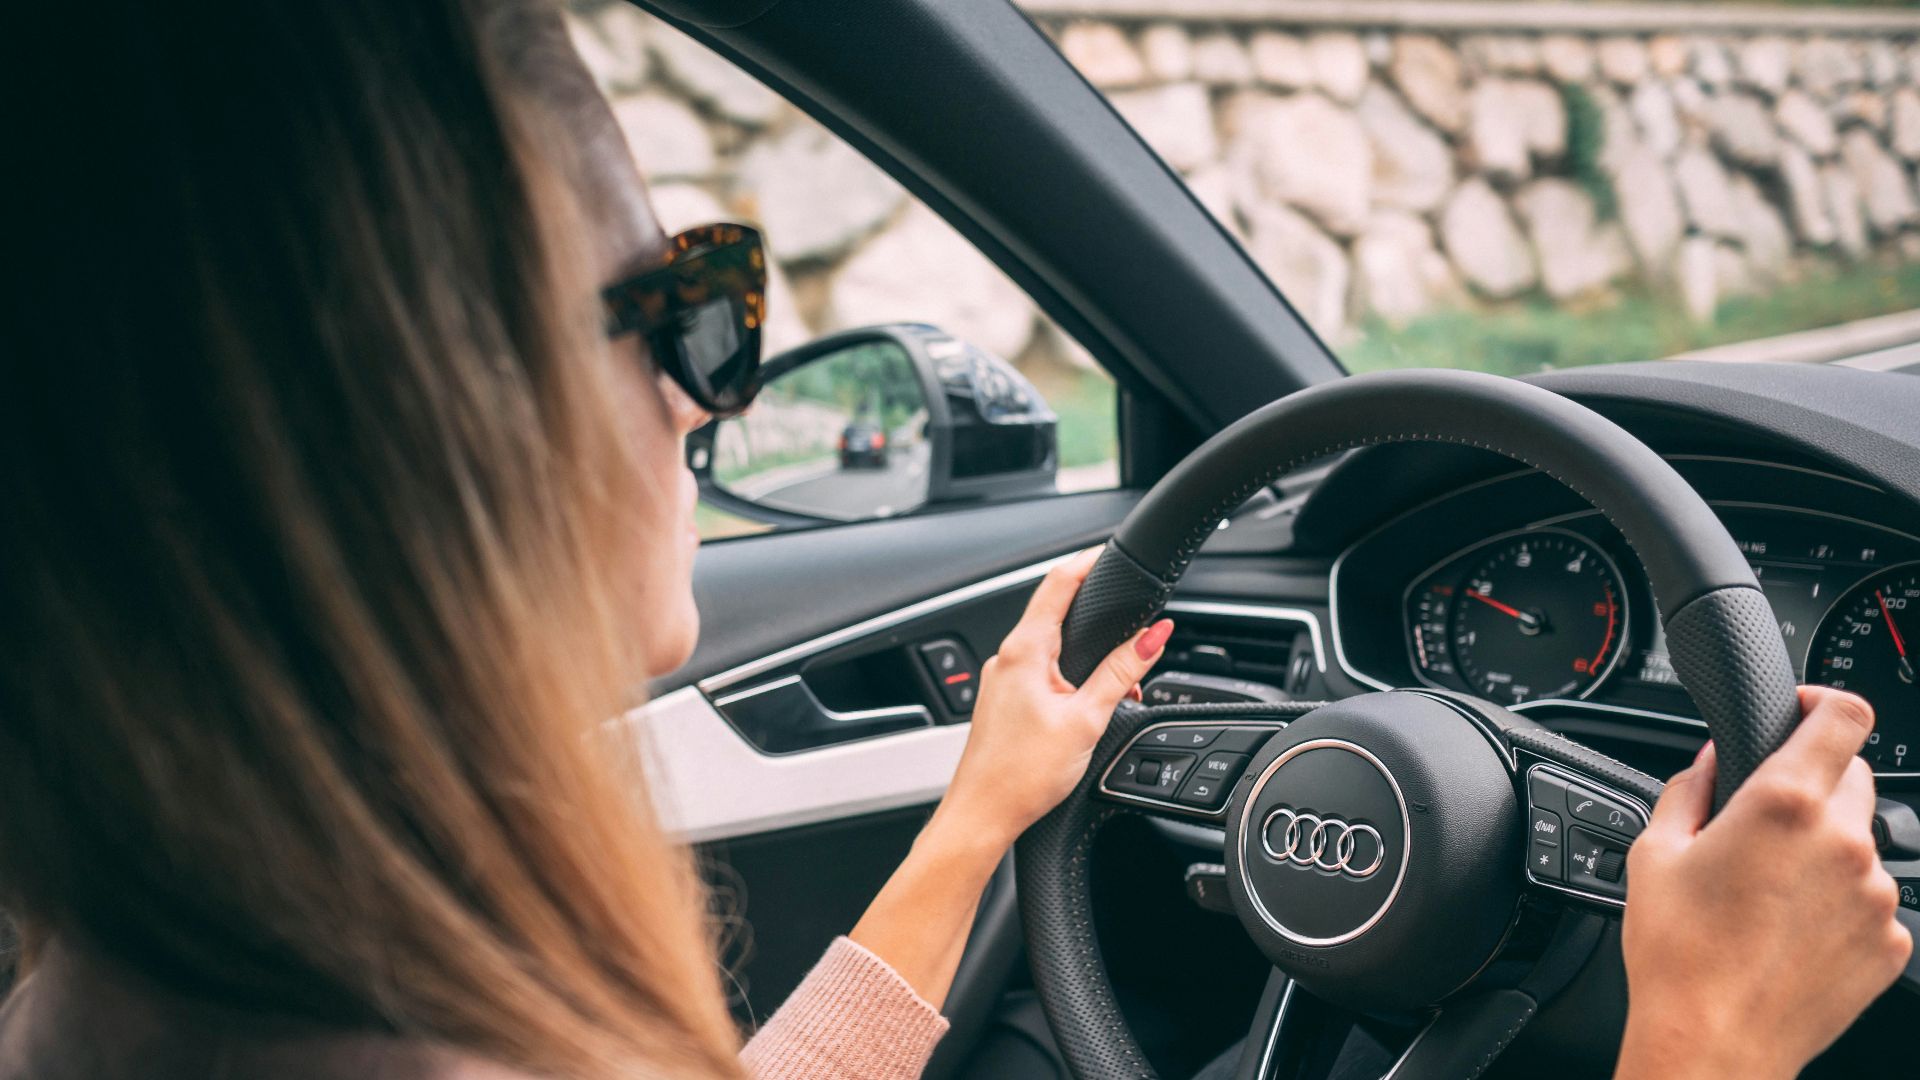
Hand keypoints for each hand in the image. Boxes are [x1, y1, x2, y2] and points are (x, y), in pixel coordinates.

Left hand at [936, 548, 1172, 850]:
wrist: (982, 816)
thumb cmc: (1021, 775)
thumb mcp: (1086, 718)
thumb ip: (1122, 672)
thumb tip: (1154, 635)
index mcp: (1024, 650)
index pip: (1058, 582)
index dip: (1088, 561)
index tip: (1111, 553)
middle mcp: (1006, 658)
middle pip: (1054, 612)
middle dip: (1095, 614)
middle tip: (1130, 618)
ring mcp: (1001, 680)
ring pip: (1049, 647)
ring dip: (1085, 654)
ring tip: (1118, 682)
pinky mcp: (1003, 702)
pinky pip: (1039, 673)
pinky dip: (1068, 676)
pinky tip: (1087, 704)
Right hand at [1616, 687, 1911, 1078]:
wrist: (1714, 1043)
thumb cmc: (1678, 954)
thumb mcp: (1655, 852)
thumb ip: (1691, 787)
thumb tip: (1714, 760)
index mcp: (1784, 804)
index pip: (1845, 717)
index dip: (1825, 701)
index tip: (1804, 711)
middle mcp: (1843, 843)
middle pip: (1854, 775)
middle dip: (1813, 781)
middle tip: (1764, 820)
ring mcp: (1875, 896)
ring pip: (1860, 841)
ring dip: (1824, 846)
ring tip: (1769, 891)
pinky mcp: (1891, 942)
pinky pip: (1870, 899)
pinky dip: (1838, 901)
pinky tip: (1790, 928)